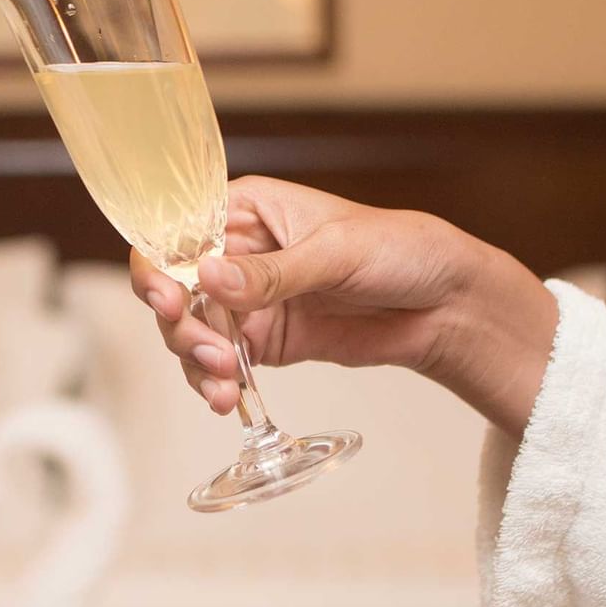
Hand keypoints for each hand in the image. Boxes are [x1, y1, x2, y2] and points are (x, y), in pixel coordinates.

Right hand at [129, 176, 556, 435]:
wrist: (445, 305)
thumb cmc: (400, 250)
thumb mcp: (336, 252)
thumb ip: (272, 272)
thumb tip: (209, 277)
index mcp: (245, 209)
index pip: (177, 230)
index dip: (159, 263)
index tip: (167, 298)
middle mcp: (235, 253)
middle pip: (172, 286)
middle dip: (180, 323)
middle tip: (208, 351)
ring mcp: (245, 301)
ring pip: (188, 330)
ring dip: (194, 359)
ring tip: (224, 382)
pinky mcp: (261, 342)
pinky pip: (217, 364)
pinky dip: (212, 383)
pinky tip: (225, 397)